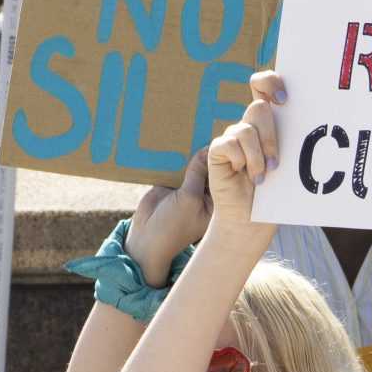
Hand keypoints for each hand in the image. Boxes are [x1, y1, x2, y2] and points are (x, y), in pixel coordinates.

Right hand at [125, 146, 211, 287]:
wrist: (146, 238)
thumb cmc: (173, 226)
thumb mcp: (189, 198)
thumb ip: (197, 172)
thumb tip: (206, 149)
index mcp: (217, 201)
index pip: (224, 175)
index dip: (225, 160)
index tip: (225, 142)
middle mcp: (205, 193)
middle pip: (209, 167)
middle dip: (207, 154)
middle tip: (207, 133)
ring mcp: (188, 188)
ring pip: (192, 165)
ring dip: (190, 153)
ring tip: (192, 133)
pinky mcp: (172, 184)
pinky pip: (176, 166)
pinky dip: (176, 157)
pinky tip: (177, 141)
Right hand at [200, 90, 278, 261]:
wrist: (252, 217)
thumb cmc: (275, 191)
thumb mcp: (289, 163)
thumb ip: (293, 140)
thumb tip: (315, 122)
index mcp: (268, 121)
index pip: (263, 85)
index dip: (270, 82)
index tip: (285, 100)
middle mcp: (249, 125)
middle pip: (259, 108)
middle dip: (270, 135)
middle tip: (277, 161)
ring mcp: (232, 137)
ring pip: (246, 129)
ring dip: (259, 156)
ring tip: (264, 176)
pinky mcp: (218, 149)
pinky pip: (230, 144)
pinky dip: (243, 161)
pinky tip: (246, 176)